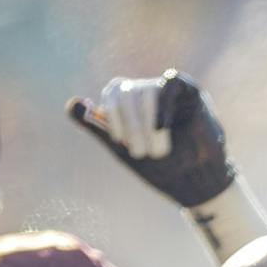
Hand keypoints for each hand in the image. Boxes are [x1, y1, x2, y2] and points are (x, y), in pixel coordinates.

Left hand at [68, 70, 236, 206]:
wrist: (195, 183)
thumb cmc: (161, 168)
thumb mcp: (122, 149)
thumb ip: (97, 127)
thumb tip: (71, 104)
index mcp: (132, 103)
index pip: (114, 92)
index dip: (112, 114)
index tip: (118, 141)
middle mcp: (150, 92)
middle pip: (128, 90)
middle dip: (129, 124)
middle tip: (139, 153)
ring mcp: (170, 92)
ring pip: (147, 91)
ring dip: (148, 125)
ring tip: (158, 152)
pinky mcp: (191, 93)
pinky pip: (172, 83)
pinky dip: (163, 105)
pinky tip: (161, 127)